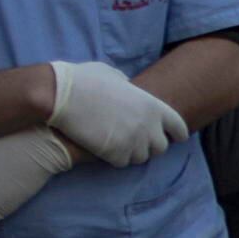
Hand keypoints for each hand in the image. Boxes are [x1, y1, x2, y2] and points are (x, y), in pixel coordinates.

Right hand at [38, 57, 187, 163]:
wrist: (60, 95)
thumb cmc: (83, 80)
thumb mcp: (113, 75)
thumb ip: (128, 86)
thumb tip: (128, 87)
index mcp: (152, 105)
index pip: (178, 127)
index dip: (176, 133)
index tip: (173, 137)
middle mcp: (148, 126)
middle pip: (161, 147)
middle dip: (149, 145)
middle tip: (134, 140)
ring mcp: (134, 142)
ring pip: (141, 158)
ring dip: (132, 152)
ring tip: (117, 142)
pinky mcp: (116, 154)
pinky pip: (123, 163)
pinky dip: (115, 158)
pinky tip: (104, 148)